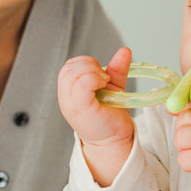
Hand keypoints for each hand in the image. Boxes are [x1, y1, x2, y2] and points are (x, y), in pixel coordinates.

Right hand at [57, 48, 133, 184]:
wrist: (114, 139)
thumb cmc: (110, 115)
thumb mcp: (112, 87)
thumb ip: (116, 69)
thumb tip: (125, 51)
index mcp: (69, 92)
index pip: (69, 66)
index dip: (86, 63)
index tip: (101, 75)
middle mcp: (65, 98)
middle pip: (69, 67)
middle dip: (89, 65)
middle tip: (104, 79)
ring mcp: (70, 104)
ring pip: (73, 73)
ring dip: (92, 71)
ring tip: (103, 83)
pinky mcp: (80, 108)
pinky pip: (81, 84)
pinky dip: (93, 79)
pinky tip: (102, 85)